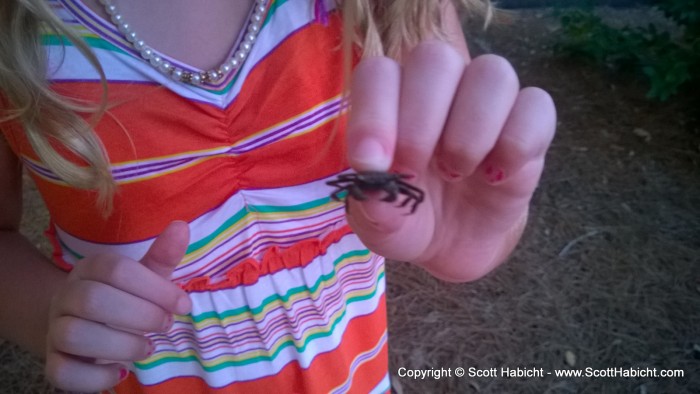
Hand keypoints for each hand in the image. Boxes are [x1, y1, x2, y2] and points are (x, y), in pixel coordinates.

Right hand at [44, 221, 191, 391]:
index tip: (183, 304)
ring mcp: (55, 330)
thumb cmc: (123, 299)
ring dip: (120, 345)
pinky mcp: (54, 362)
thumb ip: (162, 256)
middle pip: (92, 300)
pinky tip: (121, 372)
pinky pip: (62, 372)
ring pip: (73, 335)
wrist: (82, 326)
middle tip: (165, 326)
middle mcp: (66, 296)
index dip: (155, 288)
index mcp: (89, 269)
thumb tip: (181, 226)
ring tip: (146, 348)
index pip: (116, 270)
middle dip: (139, 315)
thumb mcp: (145, 277)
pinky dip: (95, 377)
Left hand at [345, 41, 555, 281]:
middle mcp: (439, 87)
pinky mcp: (529, 124)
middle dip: (420, 123)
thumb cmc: (407, 217)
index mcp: (391, 99)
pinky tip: (496, 176)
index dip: (372, 113)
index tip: (371, 163)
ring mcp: (486, 101)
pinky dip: (516, 143)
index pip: (378, 73)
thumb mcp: (380, 224)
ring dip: (470, 129)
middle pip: (436, 59)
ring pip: (492, 73)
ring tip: (455, 172)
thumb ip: (371, 203)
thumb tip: (372, 179)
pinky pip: (536, 106)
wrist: (452, 243)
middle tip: (414, 171)